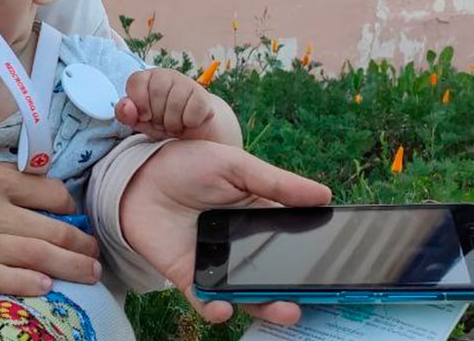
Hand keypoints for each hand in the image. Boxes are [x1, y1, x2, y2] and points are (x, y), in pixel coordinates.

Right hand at [0, 157, 101, 296]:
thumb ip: (2, 176)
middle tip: (96, 255)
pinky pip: (1, 278)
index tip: (75, 217)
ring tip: (90, 275)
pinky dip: (26, 283)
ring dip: (68, 267)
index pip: (49, 192)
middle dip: (80, 244)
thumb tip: (38, 184)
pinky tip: (47, 286)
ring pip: (34, 255)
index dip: (68, 206)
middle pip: (50, 229)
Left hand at [116, 68, 215, 139]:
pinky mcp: (203, 96)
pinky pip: (193, 110)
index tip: (145, 116)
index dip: (139, 103)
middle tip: (162, 123)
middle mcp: (166, 75)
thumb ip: (126, 114)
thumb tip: (125, 105)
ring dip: (173, 124)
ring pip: (175, 103)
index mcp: (147, 78)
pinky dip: (189, 123)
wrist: (192, 133)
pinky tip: (189, 123)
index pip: (136, 80)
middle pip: (157, 92)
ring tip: (174, 126)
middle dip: (157, 116)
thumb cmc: (161, 123)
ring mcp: (186, 82)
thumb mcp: (140, 122)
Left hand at [118, 139, 331, 324]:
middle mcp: (241, 247)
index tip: (337, 266)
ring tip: (283, 309)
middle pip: (274, 275)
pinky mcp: (189, 278)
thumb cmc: (185, 163)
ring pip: (247, 295)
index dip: (313, 255)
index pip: (293, 242)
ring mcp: (216, 265)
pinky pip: (206, 302)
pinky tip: (223, 307)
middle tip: (309, 296)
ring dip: (265, 306)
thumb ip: (275, 183)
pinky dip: (216, 310)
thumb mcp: (233, 164)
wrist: (136, 174)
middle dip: (294, 290)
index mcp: (257, 217)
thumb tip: (325, 195)